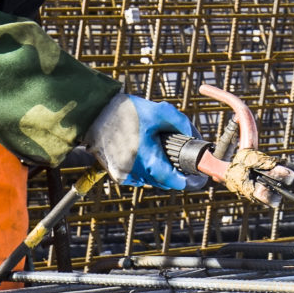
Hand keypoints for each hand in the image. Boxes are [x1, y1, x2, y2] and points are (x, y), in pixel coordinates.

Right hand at [85, 91, 201, 189]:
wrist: (96, 112)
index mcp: (146, 158)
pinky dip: (145, 170)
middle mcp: (134, 171)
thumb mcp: (161, 111)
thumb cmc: (128, 111)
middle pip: (163, 182)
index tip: (198, 176)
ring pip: (151, 181)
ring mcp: (123, 174)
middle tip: (182, 160)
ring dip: (159, 171)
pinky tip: (144, 154)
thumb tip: (194, 138)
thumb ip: (182, 124)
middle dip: (175, 173)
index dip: (189, 180)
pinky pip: (138, 177)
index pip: (174, 182)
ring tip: (159, 151)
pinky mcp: (115, 173)